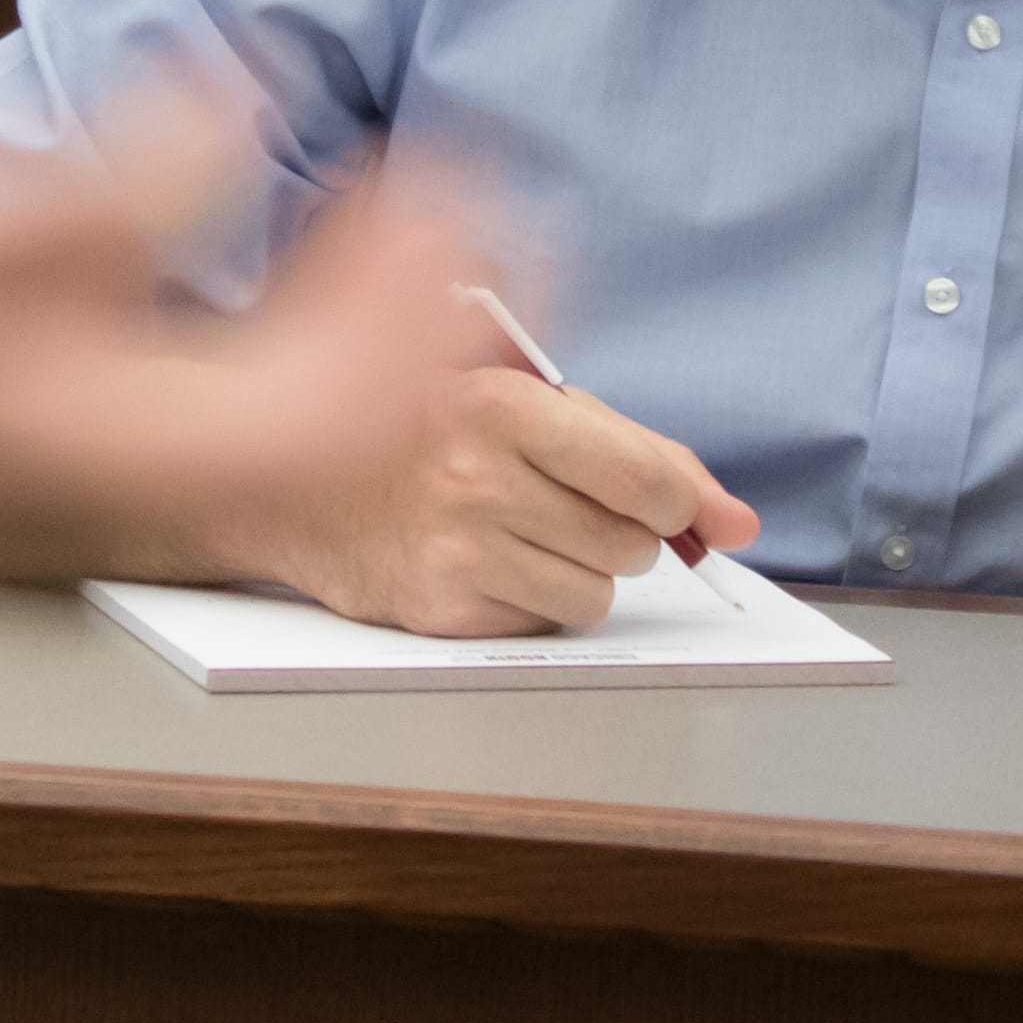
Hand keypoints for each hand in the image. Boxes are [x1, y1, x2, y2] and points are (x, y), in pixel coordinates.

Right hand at [195, 356, 763, 639]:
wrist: (284, 478)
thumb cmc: (417, 425)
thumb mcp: (518, 397)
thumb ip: (639, 449)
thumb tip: (738, 523)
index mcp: (502, 404)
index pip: (650, 482)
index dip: (668, 498)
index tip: (648, 497)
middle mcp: (477, 478)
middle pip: (632, 547)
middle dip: (612, 529)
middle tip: (553, 501)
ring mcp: (454, 550)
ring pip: (595, 595)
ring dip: (573, 570)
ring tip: (514, 532)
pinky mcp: (438, 611)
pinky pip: (541, 625)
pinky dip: (527, 601)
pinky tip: (480, 564)